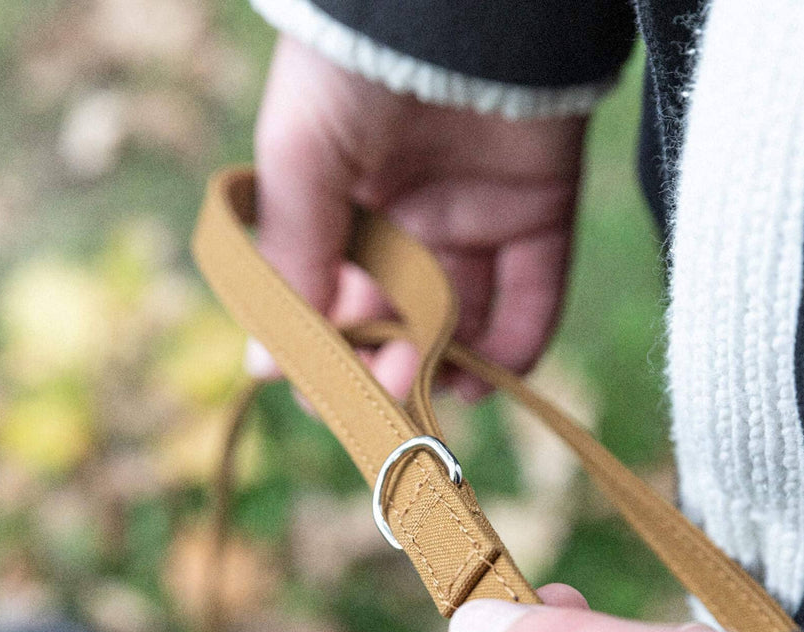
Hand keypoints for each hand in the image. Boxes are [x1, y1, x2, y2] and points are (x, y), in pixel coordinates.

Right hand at [254, 37, 587, 398]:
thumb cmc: (358, 64)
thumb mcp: (301, 156)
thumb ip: (290, 253)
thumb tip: (266, 364)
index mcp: (340, 209)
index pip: (331, 305)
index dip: (329, 357)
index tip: (328, 395)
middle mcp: (406, 222)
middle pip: (398, 321)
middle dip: (388, 367)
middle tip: (387, 388)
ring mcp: (474, 220)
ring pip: (464, 320)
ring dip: (448, 367)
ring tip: (432, 384)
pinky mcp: (537, 214)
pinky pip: (533, 295)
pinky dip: (516, 344)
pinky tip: (486, 377)